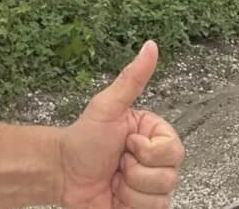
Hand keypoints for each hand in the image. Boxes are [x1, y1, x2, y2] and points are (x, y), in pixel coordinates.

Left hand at [58, 42, 183, 208]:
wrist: (64, 174)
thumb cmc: (83, 139)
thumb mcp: (108, 106)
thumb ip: (132, 78)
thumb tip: (150, 46)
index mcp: (154, 134)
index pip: (174, 149)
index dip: (148, 151)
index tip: (127, 142)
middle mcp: (156, 160)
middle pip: (170, 176)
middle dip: (136, 171)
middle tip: (118, 161)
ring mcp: (150, 185)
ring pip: (161, 197)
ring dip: (130, 190)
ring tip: (115, 177)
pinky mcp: (143, 205)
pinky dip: (130, 204)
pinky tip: (117, 194)